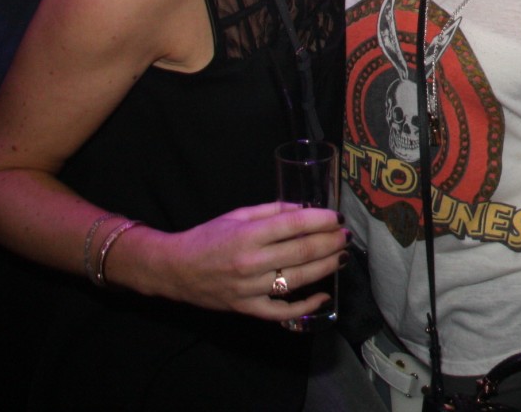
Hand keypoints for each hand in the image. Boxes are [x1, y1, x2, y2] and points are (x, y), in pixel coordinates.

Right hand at [141, 202, 347, 322]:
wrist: (175, 269)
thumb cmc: (208, 237)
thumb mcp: (238, 215)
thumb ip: (273, 211)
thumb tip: (306, 209)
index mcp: (249, 234)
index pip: (295, 224)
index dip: (322, 220)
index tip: (338, 218)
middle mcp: (251, 261)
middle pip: (302, 251)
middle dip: (331, 242)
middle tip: (346, 237)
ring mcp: (250, 287)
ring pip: (298, 279)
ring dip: (325, 267)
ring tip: (341, 257)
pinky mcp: (247, 307)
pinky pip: (281, 311)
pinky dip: (304, 306)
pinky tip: (322, 297)